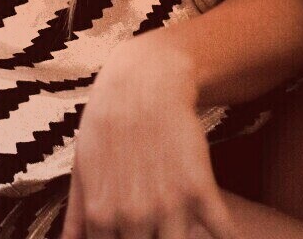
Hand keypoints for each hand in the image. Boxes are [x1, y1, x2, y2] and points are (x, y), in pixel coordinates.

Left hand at [59, 34, 237, 238]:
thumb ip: (76, 214)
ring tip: (181, 229)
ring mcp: (169, 205)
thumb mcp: (82, 165)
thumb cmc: (108, 120)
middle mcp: (134, 217)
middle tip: (154, 228)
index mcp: (101, 216)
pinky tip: (226, 238)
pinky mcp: (199, 188)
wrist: (143, 80)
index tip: (131, 235)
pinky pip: (221, 230)